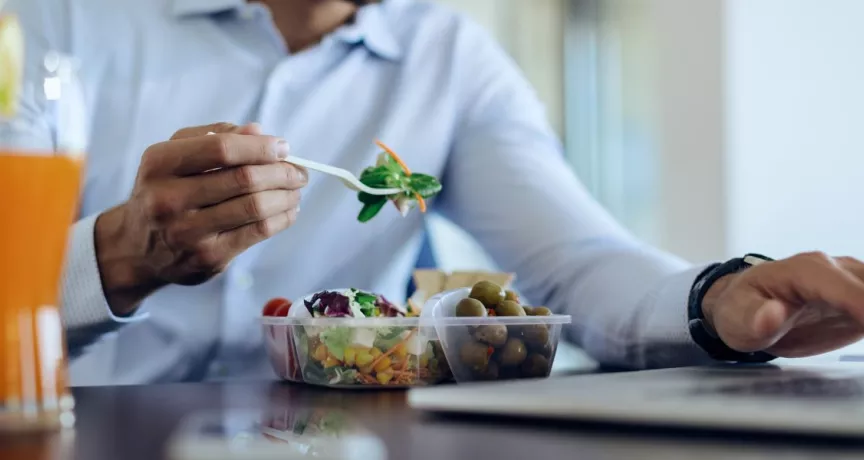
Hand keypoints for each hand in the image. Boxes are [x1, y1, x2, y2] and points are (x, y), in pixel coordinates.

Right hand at [94, 123, 307, 315]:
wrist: (137, 247)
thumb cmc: (165, 190)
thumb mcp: (175, 155)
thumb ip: (214, 136)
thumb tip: (259, 132)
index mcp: (159, 163)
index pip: (221, 148)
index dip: (260, 146)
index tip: (283, 147)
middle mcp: (168, 198)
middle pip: (244, 179)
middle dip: (282, 172)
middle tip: (299, 171)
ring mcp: (188, 232)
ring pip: (255, 207)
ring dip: (287, 196)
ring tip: (296, 189)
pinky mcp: (207, 257)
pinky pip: (258, 233)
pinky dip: (282, 218)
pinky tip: (289, 210)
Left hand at [703, 252, 863, 357]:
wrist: (744, 306)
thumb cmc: (739, 310)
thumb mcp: (736, 320)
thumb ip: (755, 319)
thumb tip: (772, 315)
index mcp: (804, 271)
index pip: (844, 288)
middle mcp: (832, 269)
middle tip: (863, 332)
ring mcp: (849, 280)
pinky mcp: (859, 297)